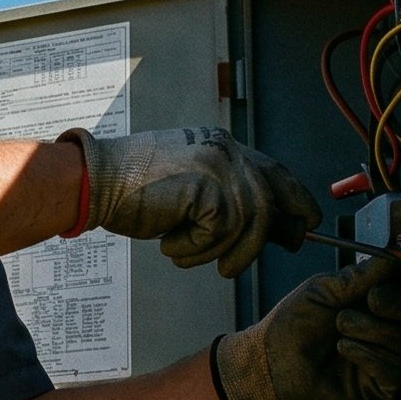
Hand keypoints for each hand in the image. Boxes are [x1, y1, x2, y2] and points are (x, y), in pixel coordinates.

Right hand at [65, 126, 321, 276]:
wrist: (94, 180)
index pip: (273, 170)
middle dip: (280, 229)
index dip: (295, 197)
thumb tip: (266, 225)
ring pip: (249, 223)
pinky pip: (220, 234)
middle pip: (272, 195)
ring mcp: (217, 166)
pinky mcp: (206, 188)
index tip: (306, 220)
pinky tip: (170, 244)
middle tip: (286, 247)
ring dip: (221, 251)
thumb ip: (224, 195)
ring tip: (188, 255)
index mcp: (220, 144)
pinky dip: (194, 249)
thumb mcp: (188, 185)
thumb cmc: (131, 188)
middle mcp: (225, 149)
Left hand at [209, 254, 400, 399]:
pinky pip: (394, 368)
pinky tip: (343, 348)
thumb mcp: (323, 291)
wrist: (269, 365)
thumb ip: (361, 277)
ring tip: (341, 326)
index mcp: (374, 303)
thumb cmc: (291, 327)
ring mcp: (386, 358)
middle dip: (395, 302)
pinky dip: (369, 354)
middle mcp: (385, 330)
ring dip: (372, 328)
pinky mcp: (380, 386)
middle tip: (371, 300)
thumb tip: (395, 259)